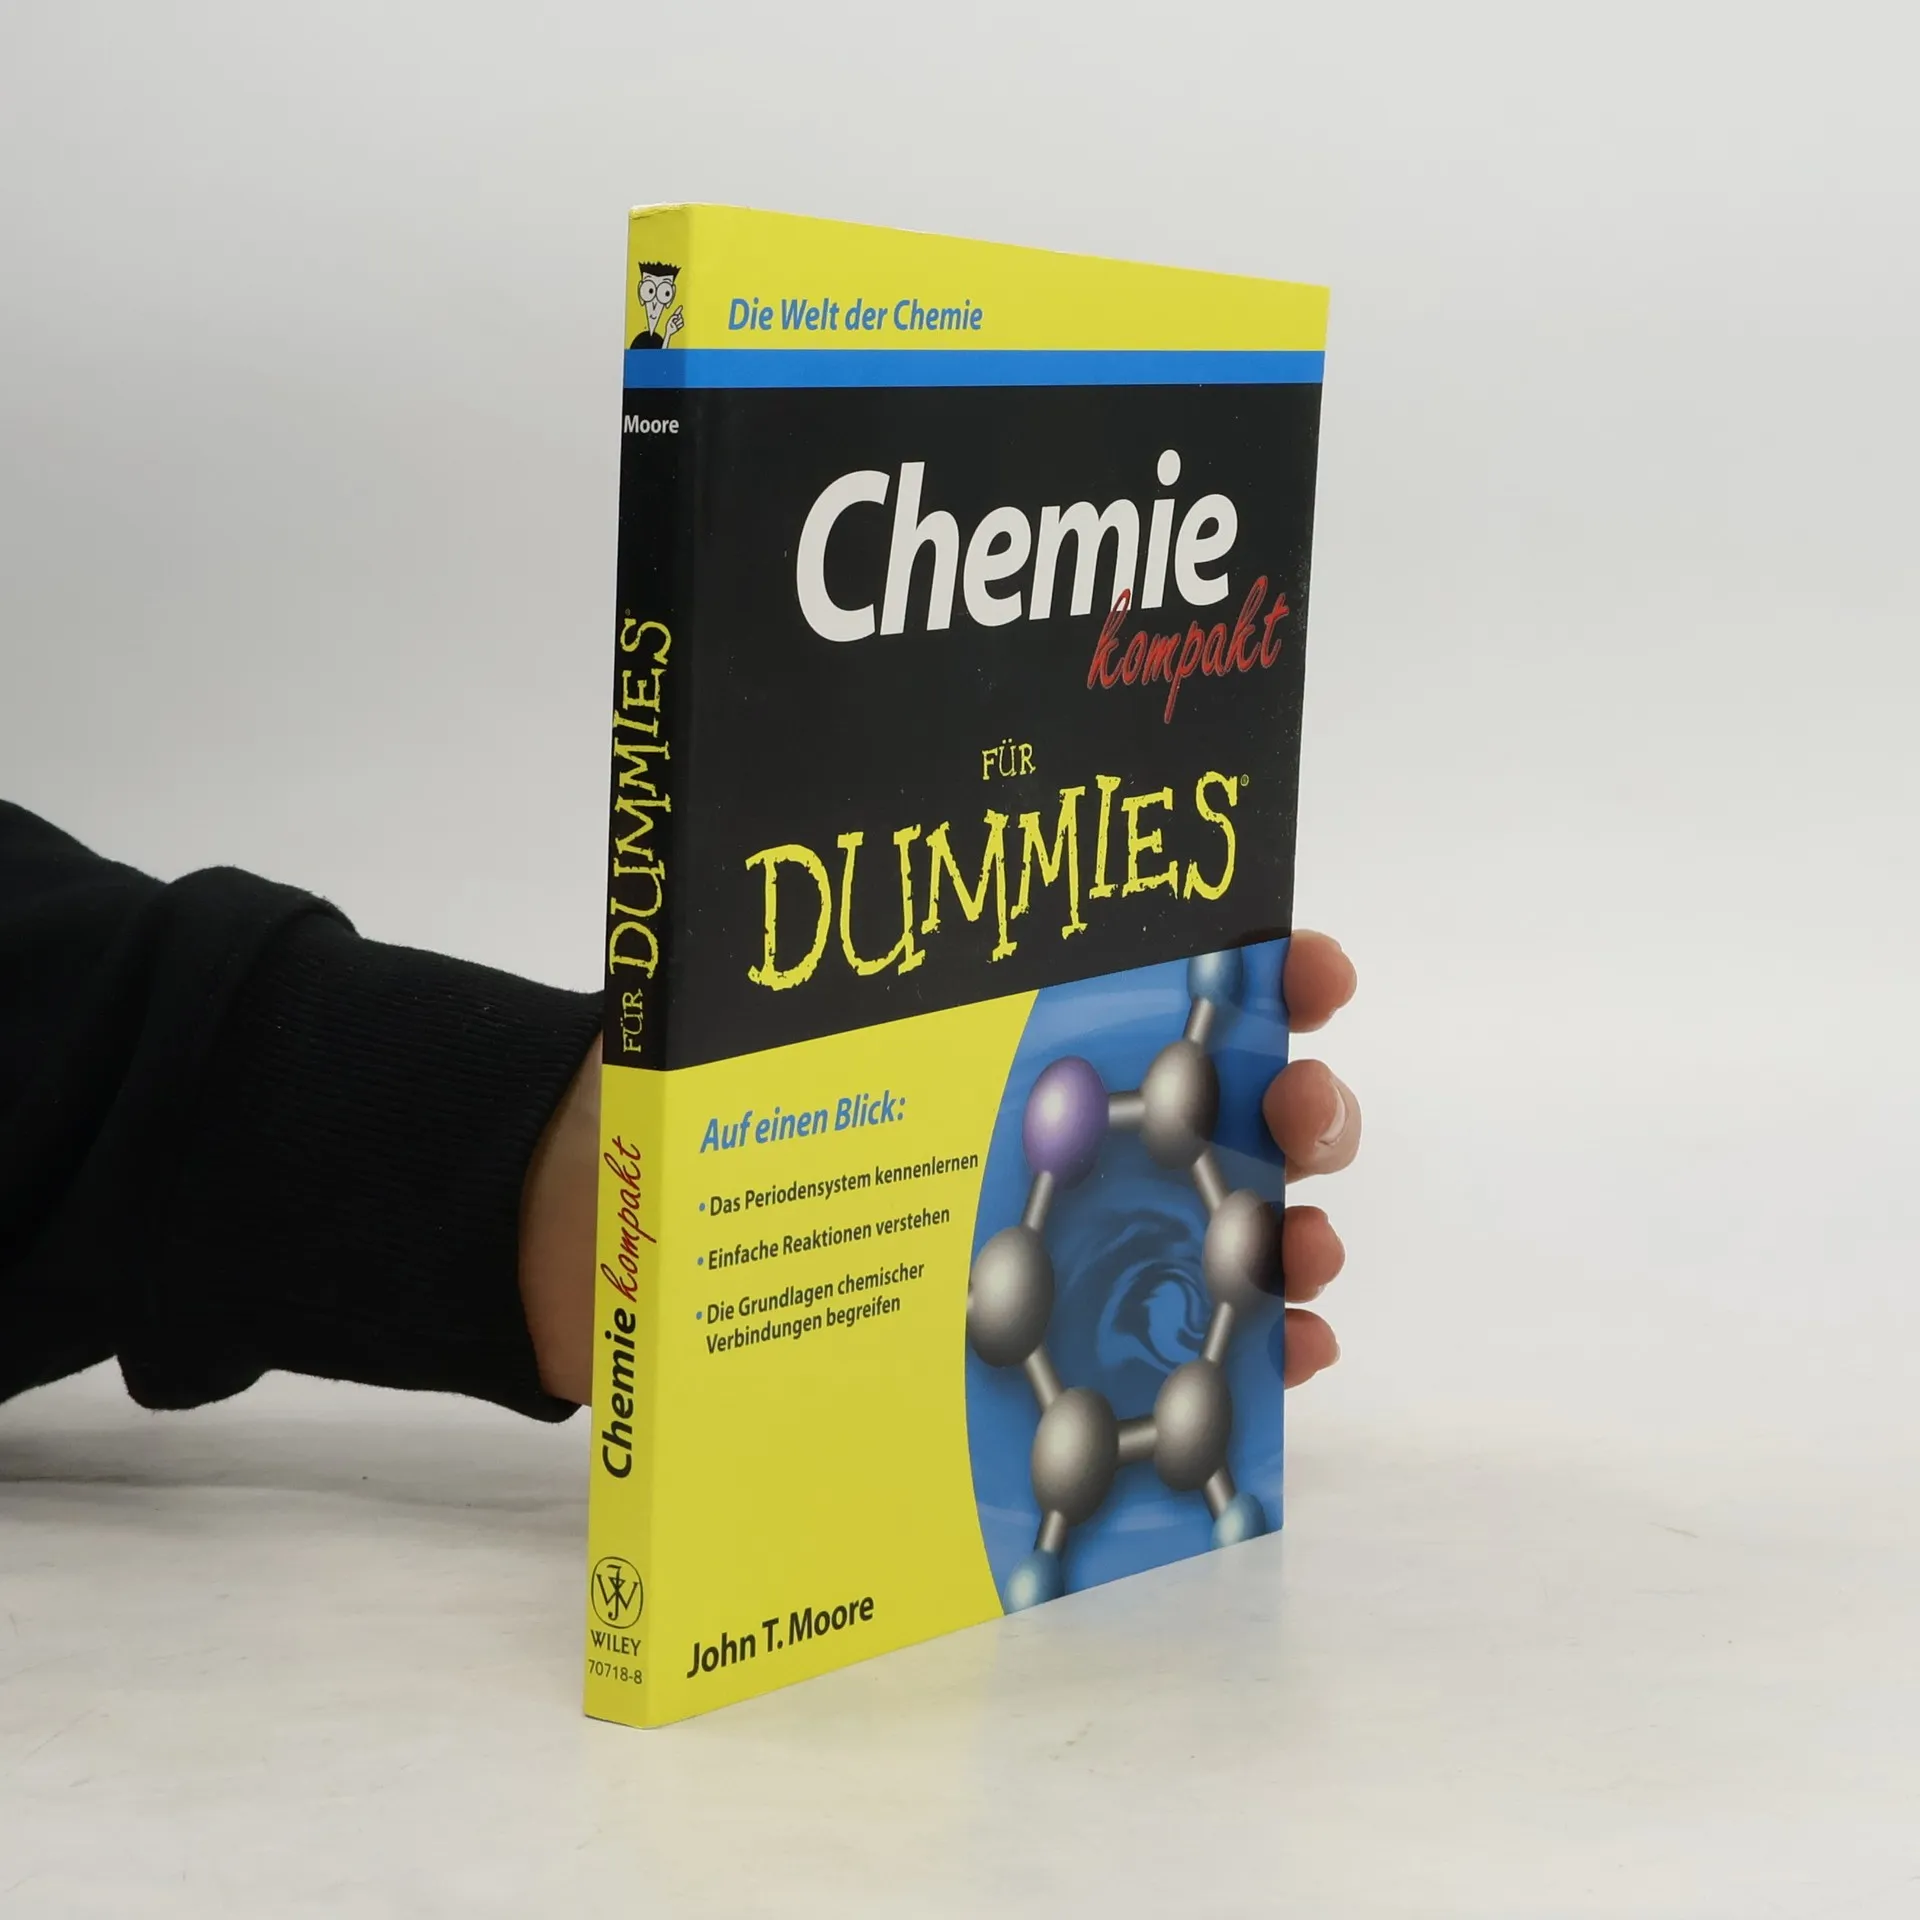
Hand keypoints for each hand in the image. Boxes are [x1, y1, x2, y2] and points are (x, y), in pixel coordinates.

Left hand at [518, 929, 1360, 1405]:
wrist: (574, 1255)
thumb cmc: (652, 1116)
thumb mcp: (714, 1015)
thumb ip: (783, 965)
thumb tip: (840, 861)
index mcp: (985, 1030)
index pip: (1142, 979)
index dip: (1246, 966)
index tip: (1305, 971)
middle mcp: (1032, 1126)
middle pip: (1207, 1110)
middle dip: (1287, 1106)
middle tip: (1297, 1122)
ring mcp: (1041, 1247)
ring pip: (1208, 1234)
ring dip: (1286, 1239)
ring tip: (1302, 1258)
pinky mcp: (1030, 1363)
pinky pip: (1159, 1359)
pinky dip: (1241, 1363)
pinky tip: (1283, 1368)